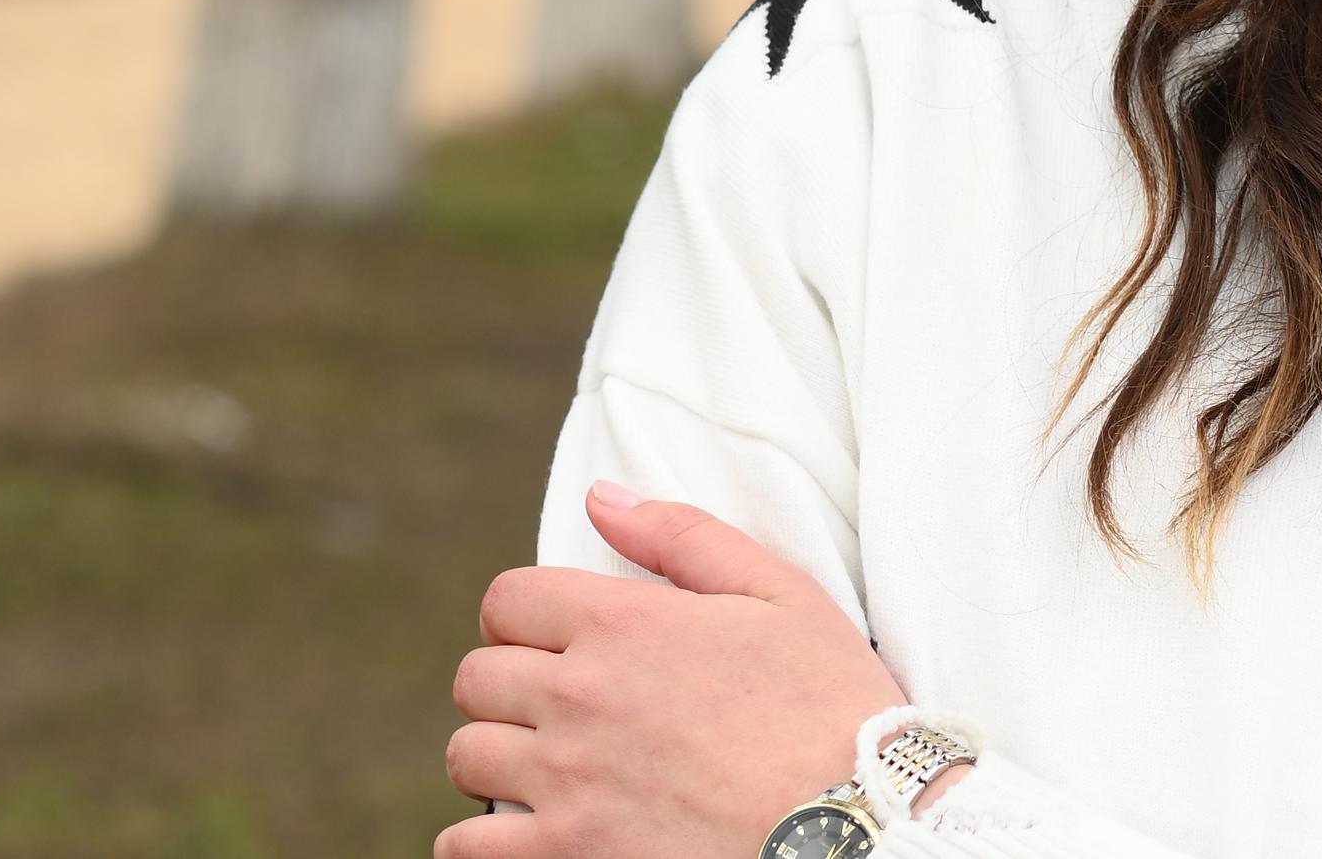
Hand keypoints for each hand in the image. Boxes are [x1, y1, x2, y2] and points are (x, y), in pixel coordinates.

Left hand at [437, 483, 931, 857]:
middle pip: (478, 678)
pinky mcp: (565, 855)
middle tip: (561, 703)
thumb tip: (601, 498)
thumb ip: (683, 536)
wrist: (855, 821)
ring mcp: (564, 784)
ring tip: (550, 766)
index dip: (525, 614)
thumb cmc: (829, 705)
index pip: (507, 600)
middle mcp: (578, 697)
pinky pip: (468, 847)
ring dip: (500, 756)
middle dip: (511, 683)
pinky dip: (483, 839)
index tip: (553, 637)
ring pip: (467, 757)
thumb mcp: (780, 594)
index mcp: (623, 623)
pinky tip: (530, 829)